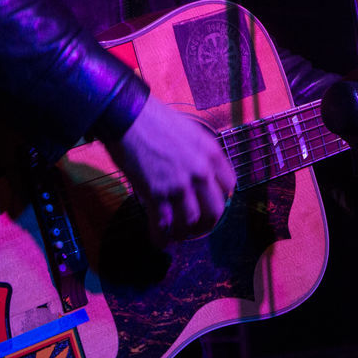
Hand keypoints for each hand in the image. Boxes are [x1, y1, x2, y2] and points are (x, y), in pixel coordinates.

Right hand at [104, 96, 236, 242]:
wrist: (128, 115)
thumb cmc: (154, 118)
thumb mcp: (188, 131)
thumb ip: (197, 152)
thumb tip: (195, 171)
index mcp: (211, 152)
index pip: (228, 184)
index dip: (221, 196)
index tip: (212, 201)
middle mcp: (200, 171)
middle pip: (215, 210)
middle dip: (207, 223)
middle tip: (199, 227)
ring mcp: (179, 184)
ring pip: (191, 221)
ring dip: (184, 232)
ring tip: (177, 235)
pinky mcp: (157, 194)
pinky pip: (164, 224)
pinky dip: (162, 237)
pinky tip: (160, 241)